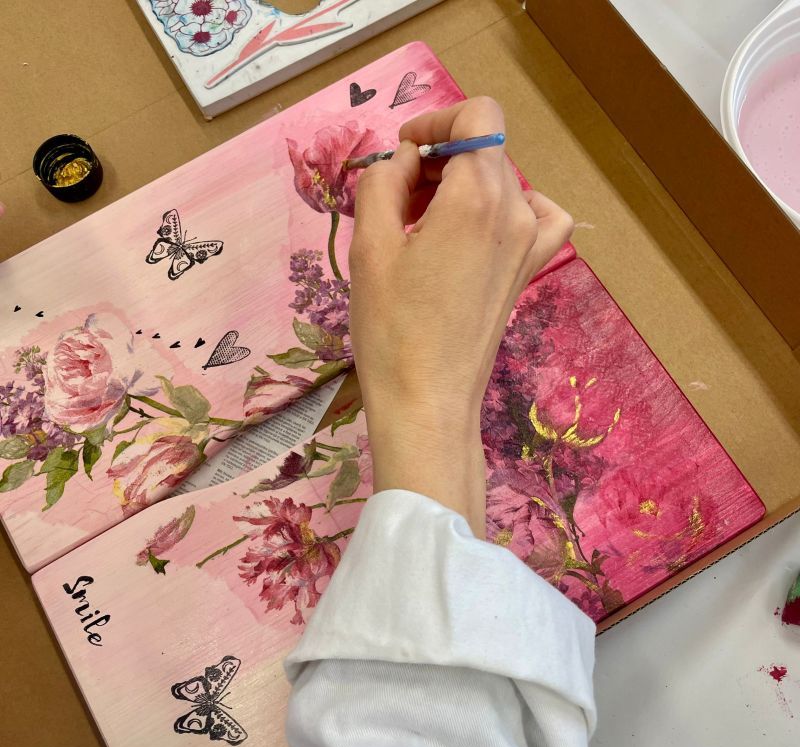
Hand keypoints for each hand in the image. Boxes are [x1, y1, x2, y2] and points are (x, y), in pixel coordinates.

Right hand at [349, 97, 572, 535]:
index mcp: (477, 197)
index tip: (402, 156)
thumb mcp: (369, 245)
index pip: (477, 116)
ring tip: (426, 224)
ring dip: (464, 186)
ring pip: (504, 181)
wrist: (426, 401)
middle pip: (485, 150)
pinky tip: (481, 232)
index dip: (435, 122)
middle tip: (396, 204)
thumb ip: (383, 181)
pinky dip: (511, 209)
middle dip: (439, 160)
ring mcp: (530, 245)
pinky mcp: (529, 273)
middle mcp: (516, 212)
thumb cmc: (390, 328)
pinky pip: (538, 217)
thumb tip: (405, 161)